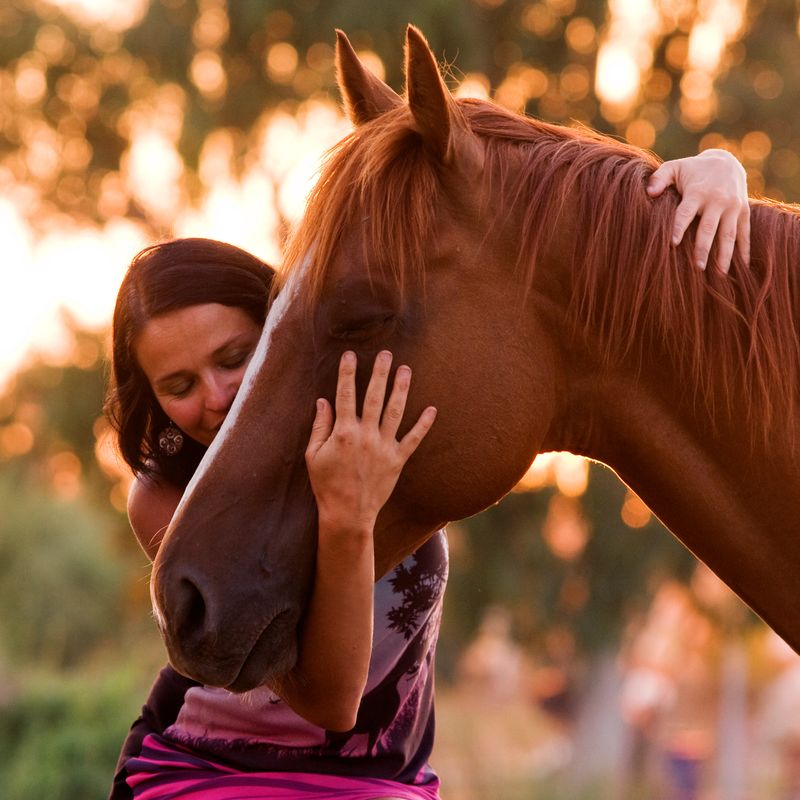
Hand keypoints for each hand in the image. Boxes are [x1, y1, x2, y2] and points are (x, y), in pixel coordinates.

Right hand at [305, 350, 436, 533]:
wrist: (347, 514)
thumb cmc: (326, 485)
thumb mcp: (313, 455)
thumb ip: (320, 427)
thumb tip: (323, 401)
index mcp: (343, 432)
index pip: (345, 395)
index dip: (347, 373)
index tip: (350, 355)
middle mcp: (366, 436)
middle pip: (374, 397)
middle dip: (379, 373)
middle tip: (386, 354)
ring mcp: (384, 447)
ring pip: (395, 411)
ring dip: (401, 389)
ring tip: (406, 370)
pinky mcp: (398, 460)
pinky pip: (413, 439)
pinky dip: (424, 425)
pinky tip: (432, 409)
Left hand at [647, 148, 749, 273]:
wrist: (726, 161)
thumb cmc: (692, 170)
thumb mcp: (675, 168)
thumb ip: (660, 178)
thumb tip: (649, 193)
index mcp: (697, 192)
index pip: (686, 212)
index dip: (679, 227)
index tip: (672, 244)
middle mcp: (717, 200)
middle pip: (709, 228)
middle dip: (703, 248)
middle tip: (697, 267)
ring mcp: (733, 206)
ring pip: (728, 234)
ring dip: (724, 255)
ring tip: (719, 274)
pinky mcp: (743, 211)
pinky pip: (744, 233)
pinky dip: (744, 249)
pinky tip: (741, 266)